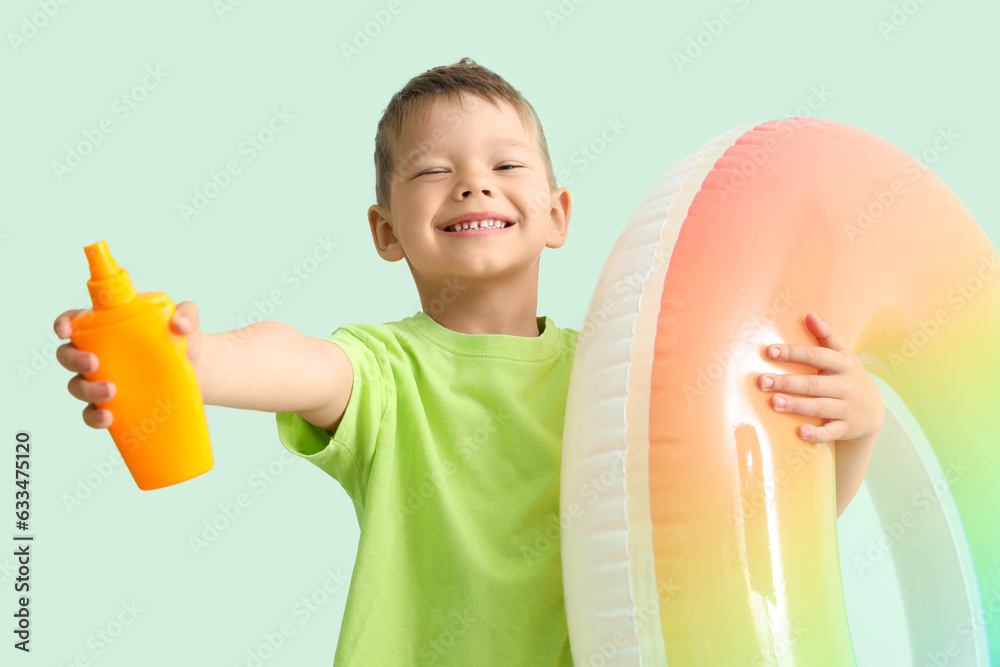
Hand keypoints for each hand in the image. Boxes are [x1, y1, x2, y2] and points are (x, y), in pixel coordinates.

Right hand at [54, 301, 203, 428]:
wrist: (203, 371)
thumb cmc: (186, 339)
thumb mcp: (188, 320)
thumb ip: (187, 313)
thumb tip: (180, 325)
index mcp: (110, 326)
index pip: (77, 321)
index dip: (64, 324)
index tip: (65, 331)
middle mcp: (101, 353)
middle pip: (69, 355)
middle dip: (73, 360)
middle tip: (93, 363)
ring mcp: (105, 379)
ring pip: (78, 386)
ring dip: (87, 390)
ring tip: (110, 392)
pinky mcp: (116, 404)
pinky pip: (93, 413)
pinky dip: (94, 417)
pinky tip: (107, 417)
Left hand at [757, 312, 883, 445]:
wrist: (873, 410)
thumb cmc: (848, 377)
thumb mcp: (843, 355)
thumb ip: (827, 335)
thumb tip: (810, 315)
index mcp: (843, 364)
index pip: (816, 356)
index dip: (793, 353)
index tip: (770, 351)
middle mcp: (846, 386)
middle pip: (813, 383)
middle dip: (787, 382)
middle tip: (763, 381)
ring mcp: (846, 408)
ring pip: (820, 407)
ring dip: (796, 405)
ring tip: (774, 402)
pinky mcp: (845, 428)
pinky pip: (831, 432)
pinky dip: (817, 433)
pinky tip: (800, 432)